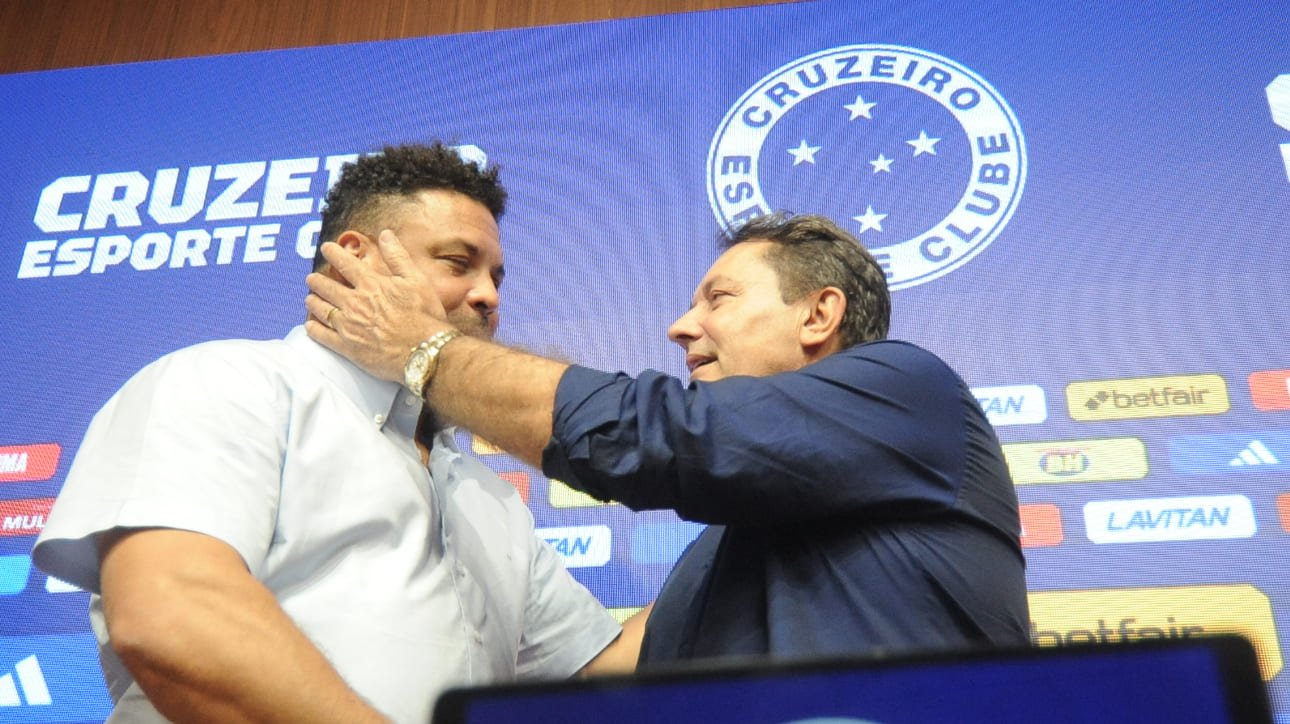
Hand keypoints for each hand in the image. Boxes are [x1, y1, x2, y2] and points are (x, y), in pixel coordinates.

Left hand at [305, 230, 453, 382]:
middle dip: (317, 281)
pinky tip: (310, 325)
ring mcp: (349, 325)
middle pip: (327, 287)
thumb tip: (386, 234)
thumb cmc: (424, 316)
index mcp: (371, 284)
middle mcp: (355, 303)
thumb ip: (398, 256)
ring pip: (321, 310)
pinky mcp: (348, 347)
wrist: (423, 351)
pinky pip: (323, 336)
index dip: (333, 253)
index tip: (326, 248)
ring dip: (313, 301)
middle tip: (311, 278)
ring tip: (309, 298)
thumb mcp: (416, 280)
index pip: (345, 264)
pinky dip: (314, 329)